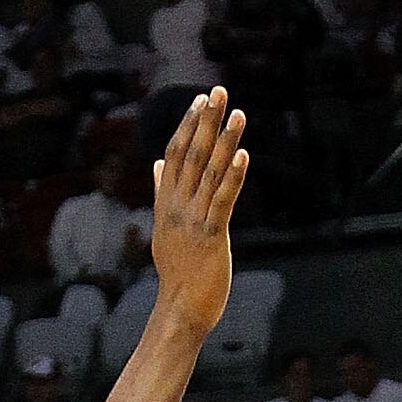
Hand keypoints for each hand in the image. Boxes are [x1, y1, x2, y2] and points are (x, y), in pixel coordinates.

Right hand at [150, 89, 248, 336]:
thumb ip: (162, 192)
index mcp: (167, 203)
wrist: (180, 310)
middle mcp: (178, 206)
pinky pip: (223, 200)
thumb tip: (157, 165)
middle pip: (191, 154)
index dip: (188, 125)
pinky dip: (233, 176)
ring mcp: (193, 220)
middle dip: (206, 121)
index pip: (175, 154)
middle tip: (219, 91)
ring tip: (238, 114)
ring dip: (225, 141)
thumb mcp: (164, 228)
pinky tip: (244, 155)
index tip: (201, 101)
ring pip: (209, 172)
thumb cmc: (178, 273)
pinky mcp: (211, 236)